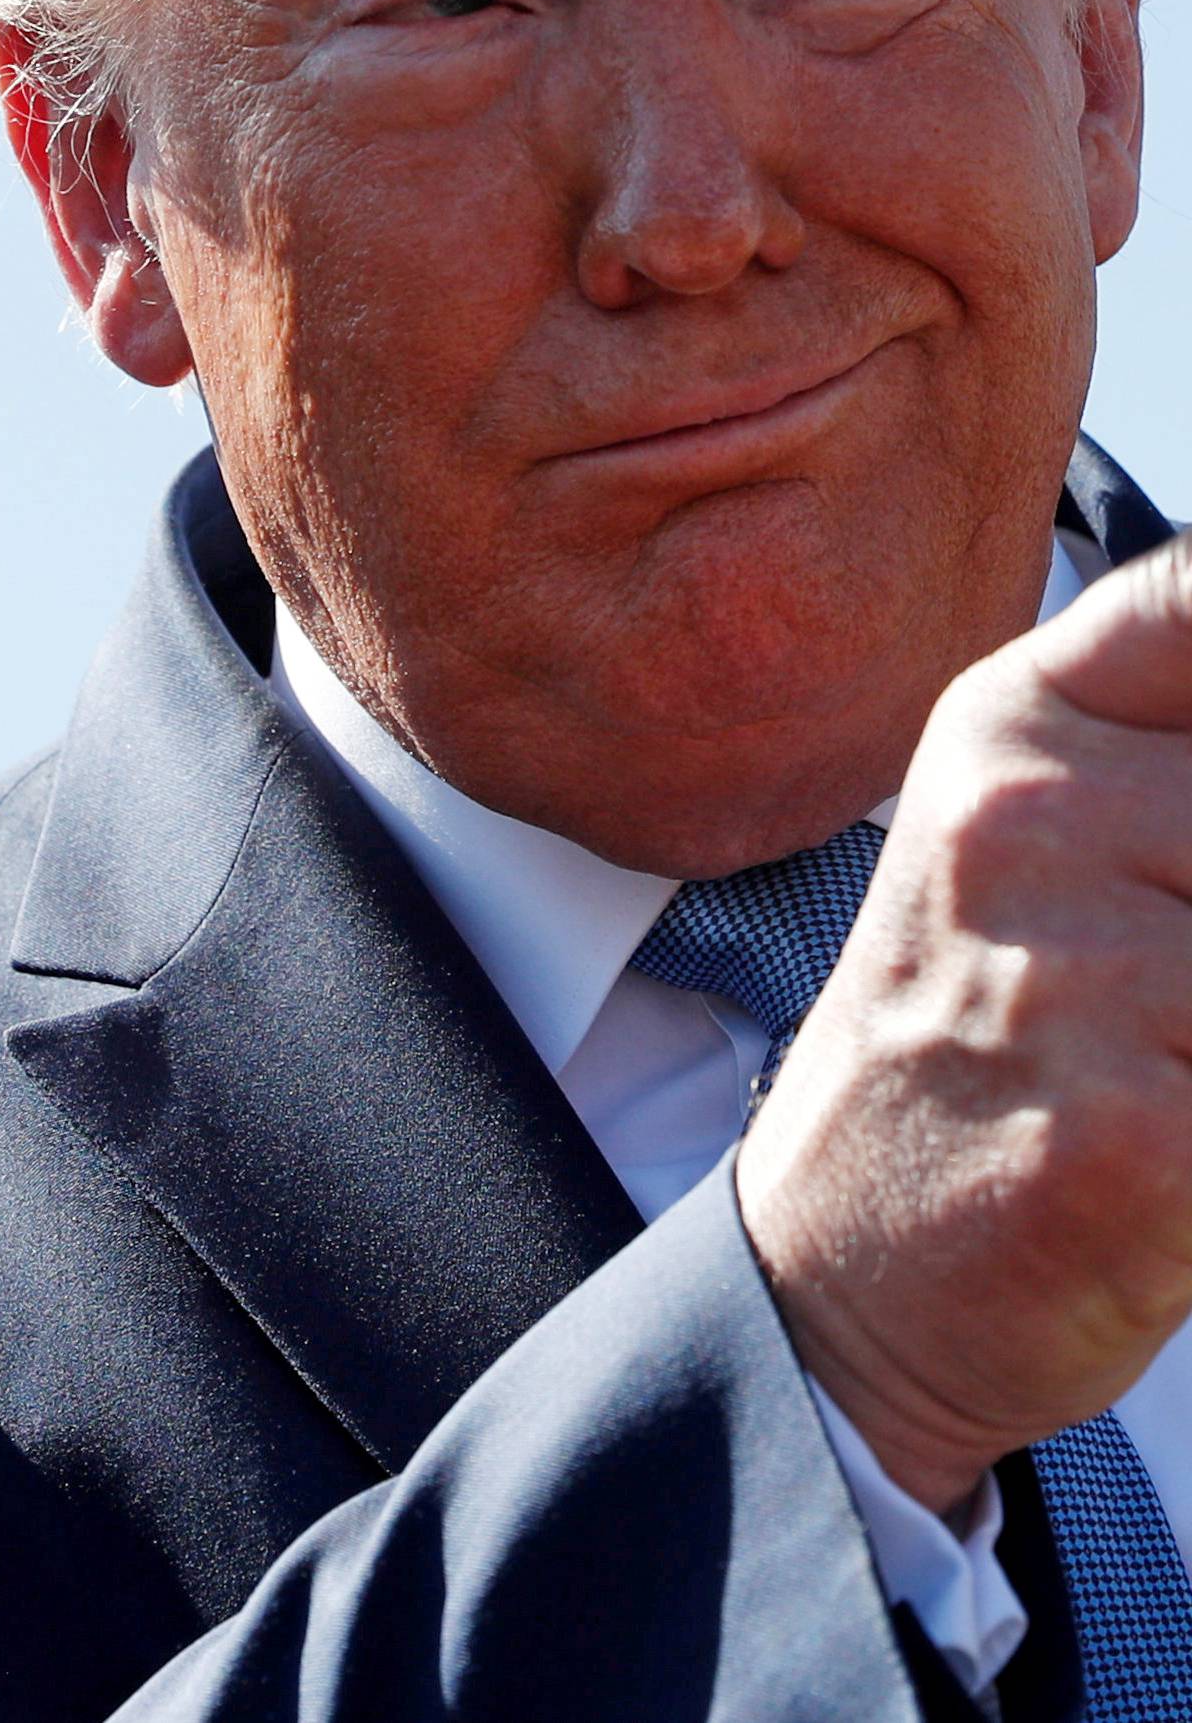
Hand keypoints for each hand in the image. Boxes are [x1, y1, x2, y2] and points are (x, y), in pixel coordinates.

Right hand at [737, 531, 1191, 1515]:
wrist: (840, 1277)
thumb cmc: (991, 1054)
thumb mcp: (1046, 844)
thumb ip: (1161, 759)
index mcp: (1015, 721)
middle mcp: (1024, 813)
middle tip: (1167, 993)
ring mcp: (1066, 969)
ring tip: (1169, 1066)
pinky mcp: (1131, 1135)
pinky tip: (1174, 1164)